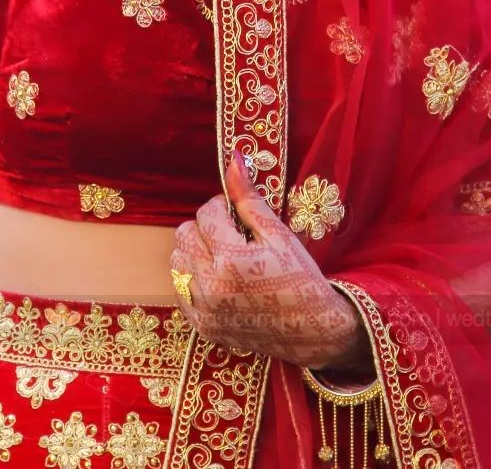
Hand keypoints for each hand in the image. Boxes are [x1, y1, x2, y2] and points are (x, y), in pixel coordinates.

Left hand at [169, 152, 371, 371]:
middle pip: (183, 235)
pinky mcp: (203, 327)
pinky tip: (220, 279)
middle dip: (204, 228)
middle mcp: (211, 287)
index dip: (221, 208)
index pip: (205, 214)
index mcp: (231, 260)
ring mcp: (204, 311)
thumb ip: (249, 198)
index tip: (237, 215)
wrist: (313, 332)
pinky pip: (181, 290)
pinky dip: (195, 279)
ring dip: (196, 252)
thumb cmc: (301, 278)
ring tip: (224, 256)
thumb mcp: (278, 233)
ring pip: (177, 262)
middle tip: (231, 235)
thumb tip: (233, 159)